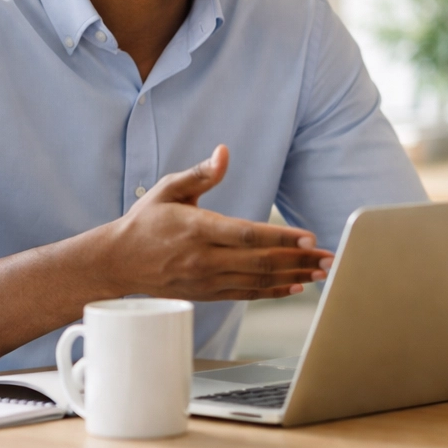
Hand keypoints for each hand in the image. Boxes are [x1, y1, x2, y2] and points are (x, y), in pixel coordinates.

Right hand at [103, 145, 334, 300]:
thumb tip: (224, 153)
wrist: (117, 262)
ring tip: (322, 273)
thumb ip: (201, 173)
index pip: (248, 234)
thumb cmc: (146, 221)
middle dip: (300, 260)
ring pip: (259, 281)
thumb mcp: (169, 189)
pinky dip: (274, 292)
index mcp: (198, 228)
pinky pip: (247, 295)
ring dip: (294, 277)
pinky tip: (296, 286)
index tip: (309, 238)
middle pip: (261, 261)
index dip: (281, 238)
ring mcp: (207, 280)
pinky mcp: (208, 293)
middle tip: (330, 258)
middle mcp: (205, 258)